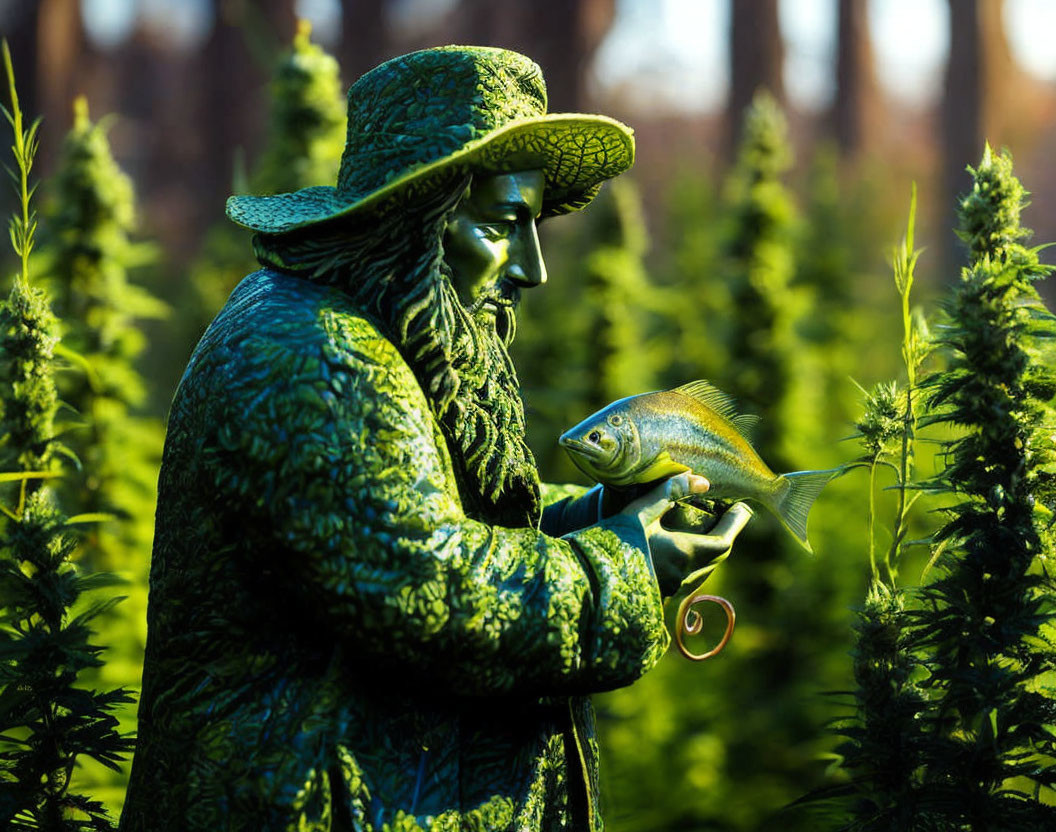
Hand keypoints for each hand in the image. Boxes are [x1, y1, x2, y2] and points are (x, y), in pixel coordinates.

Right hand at [619, 473, 752, 595]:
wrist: (585, 579)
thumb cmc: (611, 542)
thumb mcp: (638, 511)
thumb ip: (668, 492)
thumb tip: (700, 480)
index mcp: (682, 554)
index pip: (724, 542)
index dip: (736, 524)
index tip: (741, 508)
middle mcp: (682, 576)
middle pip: (717, 558)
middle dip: (725, 537)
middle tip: (726, 517)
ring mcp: (670, 591)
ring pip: (702, 572)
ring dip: (709, 553)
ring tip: (705, 533)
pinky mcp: (657, 598)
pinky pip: (686, 581)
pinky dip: (692, 565)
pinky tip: (680, 554)